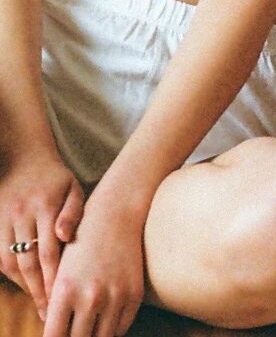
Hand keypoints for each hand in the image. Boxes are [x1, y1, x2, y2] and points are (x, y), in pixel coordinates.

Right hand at [0, 150, 83, 319]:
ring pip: (10, 262)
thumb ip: (74, 213)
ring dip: (24, 285)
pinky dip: (11, 273)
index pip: (49, 251)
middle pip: (28, 262)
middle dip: (39, 290)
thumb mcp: (73, 188)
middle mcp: (22, 213)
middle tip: (49, 311)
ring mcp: (5, 219)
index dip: (54, 278)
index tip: (61, 299)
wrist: (25, 159)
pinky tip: (25, 283)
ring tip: (38, 301)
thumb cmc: (56, 179)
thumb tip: (66, 237)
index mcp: (45, 205)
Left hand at [43, 190, 144, 336]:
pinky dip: (112, 329)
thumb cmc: (82, 241)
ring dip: (94, 336)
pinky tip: (105, 321)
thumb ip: (55, 305)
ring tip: (89, 329)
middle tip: (74, 331)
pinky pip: (121, 328)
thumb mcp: (61, 271)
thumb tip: (55, 336)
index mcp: (65, 291)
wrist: (115, 214)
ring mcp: (115, 296)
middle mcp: (90, 297)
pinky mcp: (134, 294)